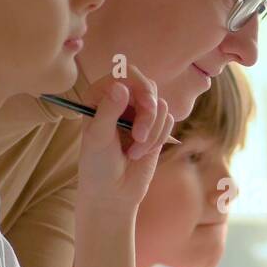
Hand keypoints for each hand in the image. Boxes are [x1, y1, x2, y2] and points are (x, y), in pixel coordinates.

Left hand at [76, 67, 174, 217]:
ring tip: (135, 151)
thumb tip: (121, 86)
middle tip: (140, 136)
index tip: (146, 105)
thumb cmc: (98, 165)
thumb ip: (108, 110)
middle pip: (148, 87)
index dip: (140, 86)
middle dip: (148, 114)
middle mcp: (120, 100)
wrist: (113, 193)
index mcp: (100, 95)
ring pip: (161, 105)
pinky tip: (142, 153)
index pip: (126, 74)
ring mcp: (138, 113)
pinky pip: (169, 120)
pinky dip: (159, 138)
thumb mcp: (98, 137)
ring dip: (152, 131)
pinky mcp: (154, 127)